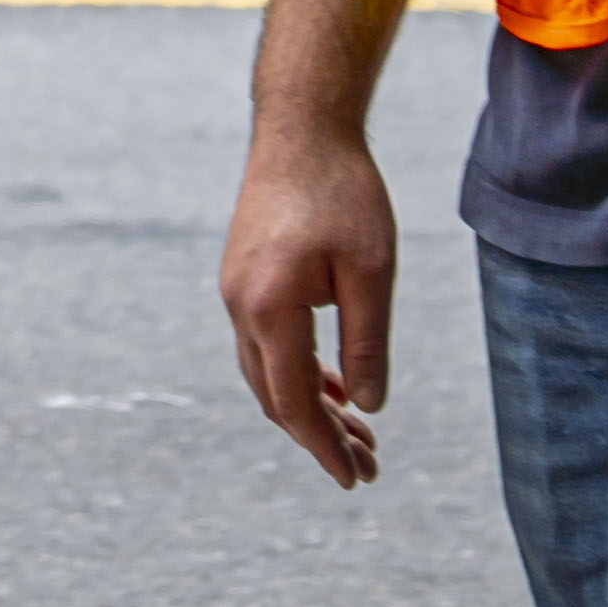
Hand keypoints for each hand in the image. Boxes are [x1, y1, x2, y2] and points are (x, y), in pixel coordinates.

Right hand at [217, 117, 397, 486]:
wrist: (302, 128)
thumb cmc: (343, 192)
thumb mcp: (371, 271)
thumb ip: (367, 343)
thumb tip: (368, 406)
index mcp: (268, 308)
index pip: (293, 401)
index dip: (323, 446)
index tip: (356, 478)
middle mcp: (240, 305)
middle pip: (274, 395)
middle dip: (319, 436)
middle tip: (368, 465)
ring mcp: (235, 290)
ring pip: (266, 372)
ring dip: (308, 406)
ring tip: (358, 432)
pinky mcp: (243, 276)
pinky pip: (264, 343)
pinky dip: (297, 372)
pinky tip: (333, 384)